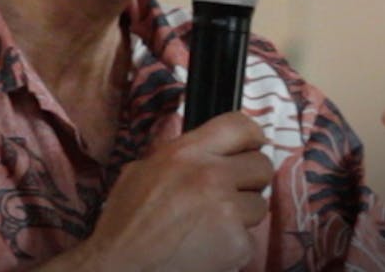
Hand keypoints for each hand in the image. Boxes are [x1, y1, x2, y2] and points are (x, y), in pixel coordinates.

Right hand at [43, 111, 272, 271]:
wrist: (123, 264)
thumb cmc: (127, 220)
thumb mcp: (141, 170)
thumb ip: (173, 152)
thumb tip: (190, 137)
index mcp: (186, 152)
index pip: (240, 126)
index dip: (251, 136)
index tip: (251, 146)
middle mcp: (211, 175)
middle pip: (261, 165)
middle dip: (250, 179)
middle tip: (231, 191)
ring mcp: (227, 210)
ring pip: (259, 205)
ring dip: (242, 215)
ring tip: (212, 225)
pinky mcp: (236, 242)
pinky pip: (250, 238)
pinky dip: (234, 245)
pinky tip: (209, 247)